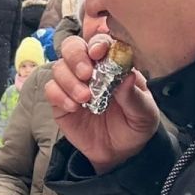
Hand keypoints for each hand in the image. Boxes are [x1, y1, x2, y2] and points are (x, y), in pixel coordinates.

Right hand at [44, 34, 159, 173]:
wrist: (118, 153)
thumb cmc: (135, 126)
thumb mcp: (144, 114)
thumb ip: (135, 96)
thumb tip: (128, 75)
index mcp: (113, 64)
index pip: (101, 42)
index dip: (97, 42)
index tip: (98, 53)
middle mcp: (91, 69)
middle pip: (73, 46)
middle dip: (76, 56)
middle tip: (86, 74)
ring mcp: (73, 83)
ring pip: (59, 66)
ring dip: (69, 80)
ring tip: (84, 98)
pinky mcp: (59, 101)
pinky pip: (50, 89)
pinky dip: (59, 96)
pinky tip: (74, 108)